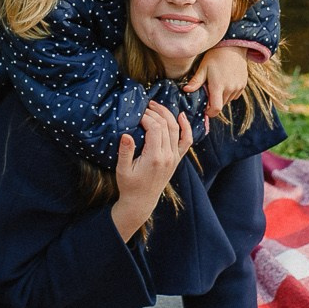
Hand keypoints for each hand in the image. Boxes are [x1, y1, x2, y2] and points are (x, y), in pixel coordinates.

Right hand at [112, 102, 192, 241]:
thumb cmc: (129, 186)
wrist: (141, 202)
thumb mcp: (122, 170)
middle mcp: (168, 156)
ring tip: (156, 106)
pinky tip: (181, 116)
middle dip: (155, 112)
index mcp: (154, 157)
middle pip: (166, 126)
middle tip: (145, 105)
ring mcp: (174, 158)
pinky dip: (186, 127)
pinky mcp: (176, 159)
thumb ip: (125, 152)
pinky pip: (186, 140)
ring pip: (176, 129)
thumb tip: (126, 134)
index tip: (137, 113)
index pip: (155, 128)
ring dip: (167, 114)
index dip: (146, 117)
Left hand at [183, 44, 248, 116]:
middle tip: (209, 91)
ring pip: (228, 100)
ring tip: (217, 84)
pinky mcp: (243, 85)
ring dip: (222, 97)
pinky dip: (229, 93)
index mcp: (218, 86)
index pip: (216, 108)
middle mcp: (230, 89)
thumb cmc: (215, 56)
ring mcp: (238, 87)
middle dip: (214, 102)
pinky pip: (235, 95)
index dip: (210, 112)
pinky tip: (225, 82)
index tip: (206, 109)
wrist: (232, 47)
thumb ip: (196, 81)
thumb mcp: (203, 68)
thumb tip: (185, 90)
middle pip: (221, 104)